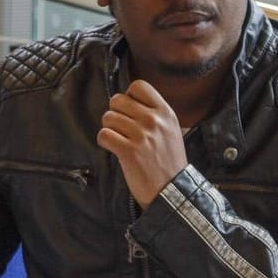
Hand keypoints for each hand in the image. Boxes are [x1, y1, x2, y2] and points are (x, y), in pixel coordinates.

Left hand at [97, 79, 188, 207]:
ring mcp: (141, 135)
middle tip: (120, 129)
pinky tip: (114, 149)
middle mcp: (153, 120)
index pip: (138, 86)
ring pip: (108, 118)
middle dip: (115, 114)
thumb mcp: (171, 131)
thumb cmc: (169, 162)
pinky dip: (104, 142)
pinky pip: (104, 135)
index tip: (129, 111)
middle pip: (118, 100)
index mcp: (165, 112)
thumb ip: (155, 114)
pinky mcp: (128, 151)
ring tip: (119, 141)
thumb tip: (130, 101)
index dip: (128, 97)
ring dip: (109, 129)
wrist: (172, 191)